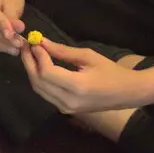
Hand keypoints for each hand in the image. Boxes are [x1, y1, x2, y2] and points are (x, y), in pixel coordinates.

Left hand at [21, 40, 146, 114]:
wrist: (127, 93)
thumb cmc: (111, 71)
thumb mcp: (89, 56)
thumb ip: (63, 51)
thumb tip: (42, 42)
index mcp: (77, 86)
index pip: (47, 73)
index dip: (37, 57)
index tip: (35, 43)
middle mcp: (68, 101)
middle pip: (38, 82)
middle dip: (29, 63)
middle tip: (27, 47)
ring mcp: (66, 108)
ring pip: (39, 90)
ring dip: (32, 71)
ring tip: (31, 54)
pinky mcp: (65, 110)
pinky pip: (46, 94)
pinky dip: (40, 80)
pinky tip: (40, 67)